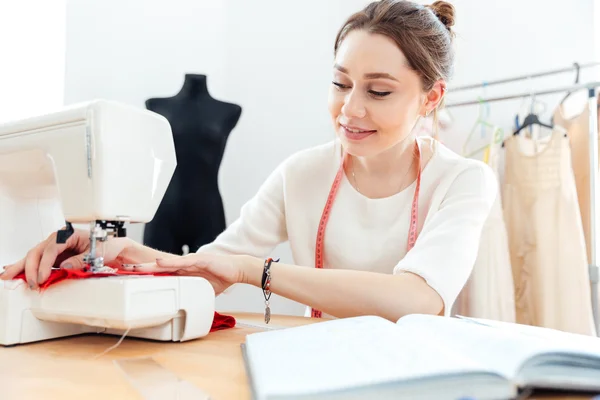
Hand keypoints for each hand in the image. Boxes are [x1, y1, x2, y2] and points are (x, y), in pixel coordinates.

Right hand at [0, 228, 132, 288]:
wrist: (112, 247)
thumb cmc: (105, 246)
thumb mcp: (96, 253)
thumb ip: (80, 260)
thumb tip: (64, 266)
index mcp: (68, 235)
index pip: (51, 249)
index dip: (45, 265)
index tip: (43, 277)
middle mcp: (58, 239)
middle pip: (37, 251)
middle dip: (31, 268)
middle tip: (33, 284)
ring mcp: (54, 247)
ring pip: (33, 256)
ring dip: (20, 267)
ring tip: (7, 275)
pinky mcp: (53, 256)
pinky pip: (37, 261)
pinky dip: (25, 267)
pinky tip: (13, 272)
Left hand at [130, 253, 248, 294]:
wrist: (238, 270)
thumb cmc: (223, 277)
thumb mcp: (202, 290)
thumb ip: (192, 294)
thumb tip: (186, 306)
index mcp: (184, 271)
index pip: (163, 272)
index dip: (148, 274)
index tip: (133, 277)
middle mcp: (185, 264)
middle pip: (159, 266)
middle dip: (143, 268)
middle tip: (126, 270)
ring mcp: (191, 261)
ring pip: (166, 263)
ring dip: (151, 265)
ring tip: (136, 267)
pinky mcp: (199, 260)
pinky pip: (181, 262)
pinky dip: (169, 262)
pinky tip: (158, 262)